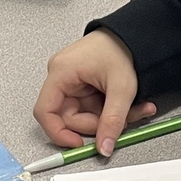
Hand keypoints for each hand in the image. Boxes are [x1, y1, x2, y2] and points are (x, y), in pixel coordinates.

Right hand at [34, 29, 156, 155]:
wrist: (135, 33)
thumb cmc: (124, 47)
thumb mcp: (122, 89)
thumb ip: (113, 121)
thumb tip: (104, 147)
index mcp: (61, 72)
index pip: (45, 112)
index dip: (58, 133)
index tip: (78, 144)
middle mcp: (61, 76)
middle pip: (68, 117)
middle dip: (97, 124)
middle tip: (121, 122)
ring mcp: (71, 80)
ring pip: (83, 114)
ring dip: (107, 118)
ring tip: (133, 110)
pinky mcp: (82, 83)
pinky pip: (90, 106)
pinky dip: (108, 110)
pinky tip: (128, 105)